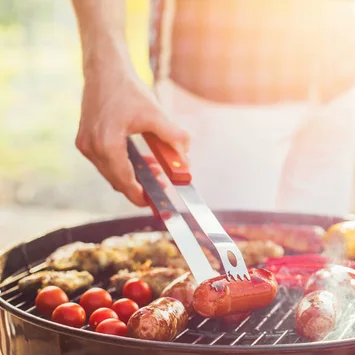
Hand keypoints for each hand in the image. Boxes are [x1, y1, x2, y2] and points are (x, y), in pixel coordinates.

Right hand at [75, 66, 188, 206]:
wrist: (105, 68)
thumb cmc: (128, 89)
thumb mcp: (156, 114)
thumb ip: (174, 138)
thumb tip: (187, 160)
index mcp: (107, 145)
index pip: (124, 182)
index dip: (140, 196)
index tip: (155, 203)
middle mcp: (91, 148)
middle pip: (117, 180)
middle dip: (140, 185)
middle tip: (162, 183)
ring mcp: (85, 144)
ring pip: (112, 172)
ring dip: (132, 174)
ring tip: (156, 168)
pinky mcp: (85, 139)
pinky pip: (106, 161)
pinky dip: (123, 163)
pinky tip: (142, 158)